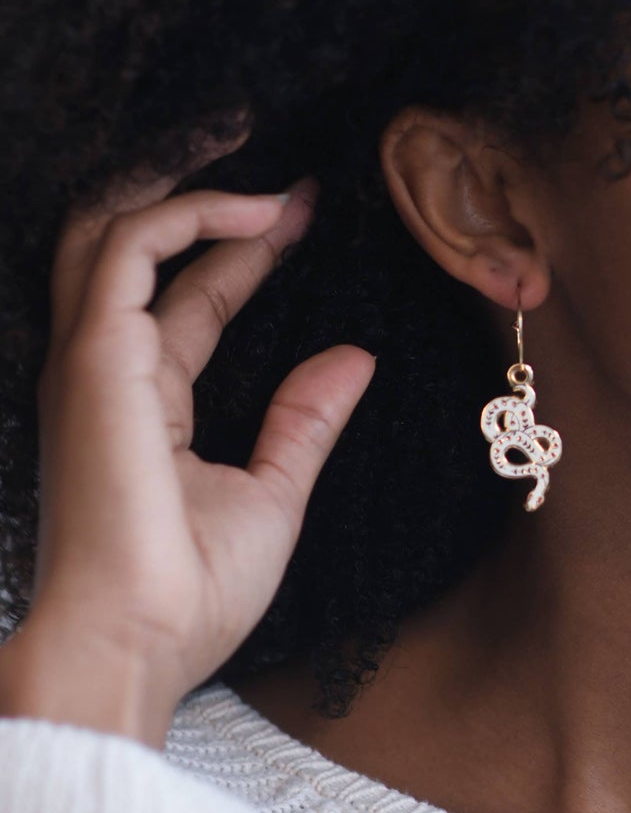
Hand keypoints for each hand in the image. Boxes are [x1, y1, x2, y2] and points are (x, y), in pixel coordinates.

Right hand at [0, 126, 376, 746]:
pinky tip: (262, 211)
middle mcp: (107, 372)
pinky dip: (191, 213)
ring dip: (191, 183)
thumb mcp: (271, 495)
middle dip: (209, 199)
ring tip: (274, 166)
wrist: (137, 646)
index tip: (307, 218)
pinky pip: (131, 248)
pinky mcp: (95, 357)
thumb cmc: (192, 595)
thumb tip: (356, 358)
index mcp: (142, 405)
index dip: (244, 252)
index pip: (188, 301)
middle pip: (141, 251)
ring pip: (117, 229)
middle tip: (293, 178)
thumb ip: (304, 422)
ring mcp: (92, 360)